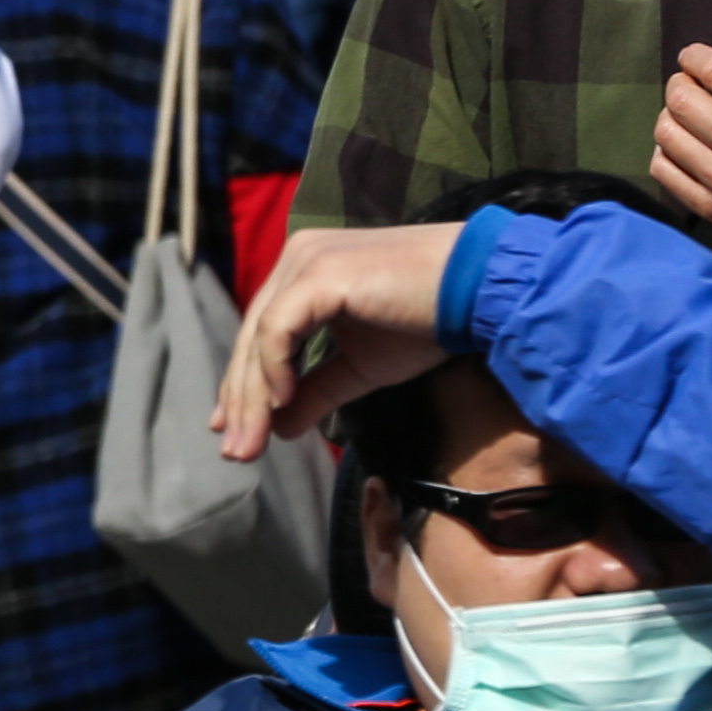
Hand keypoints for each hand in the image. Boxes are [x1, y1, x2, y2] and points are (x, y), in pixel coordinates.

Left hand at [213, 223, 471, 455]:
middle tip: (236, 452)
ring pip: (261, 337)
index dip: (243, 384)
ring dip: (252, 396)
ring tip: (250, 443)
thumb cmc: (426, 322)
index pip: (262, 334)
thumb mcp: (361, 367)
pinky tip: (280, 403)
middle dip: (242, 400)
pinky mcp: (322, 272)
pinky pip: (281, 327)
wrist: (477, 291)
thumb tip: (280, 428)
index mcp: (304, 271)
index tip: (234, 431)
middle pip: (254, 337)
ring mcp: (307, 261)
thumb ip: (317, 392)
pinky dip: (274, 368)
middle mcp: (298, 258)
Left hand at [652, 34, 711, 257]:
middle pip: (680, 98)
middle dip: (682, 81)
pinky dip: (667, 151)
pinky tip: (689, 145)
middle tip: (695, 84)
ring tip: (694, 115)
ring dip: (672, 115)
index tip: (697, 57)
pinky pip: (662, 169)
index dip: (694, 55)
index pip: (710, 68)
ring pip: (666, 131)